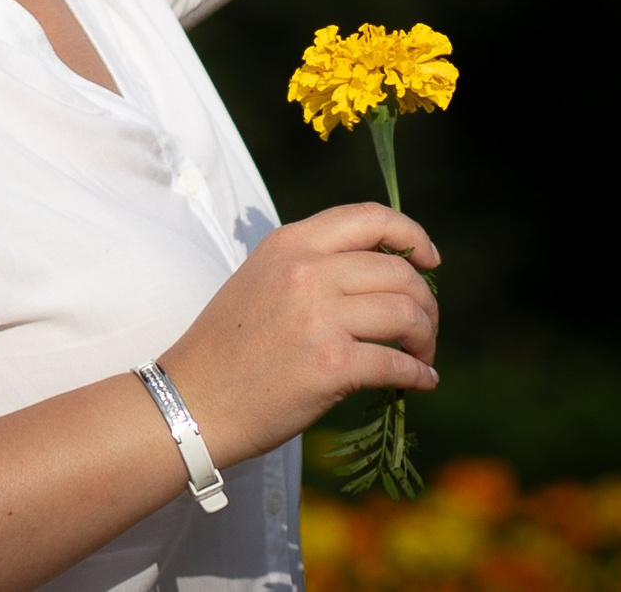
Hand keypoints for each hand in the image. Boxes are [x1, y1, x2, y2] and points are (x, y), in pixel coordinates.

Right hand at [154, 203, 439, 470]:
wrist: (190, 401)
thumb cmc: (226, 348)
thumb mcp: (262, 279)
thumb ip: (312, 266)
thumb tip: (381, 274)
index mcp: (291, 243)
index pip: (370, 218)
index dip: (411, 235)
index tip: (430, 260)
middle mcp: (307, 271)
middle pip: (399, 272)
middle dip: (426, 302)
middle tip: (425, 329)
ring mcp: (320, 317)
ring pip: (407, 314)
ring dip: (426, 338)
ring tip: (422, 356)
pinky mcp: (331, 365)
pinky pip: (398, 364)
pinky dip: (418, 375)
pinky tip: (420, 382)